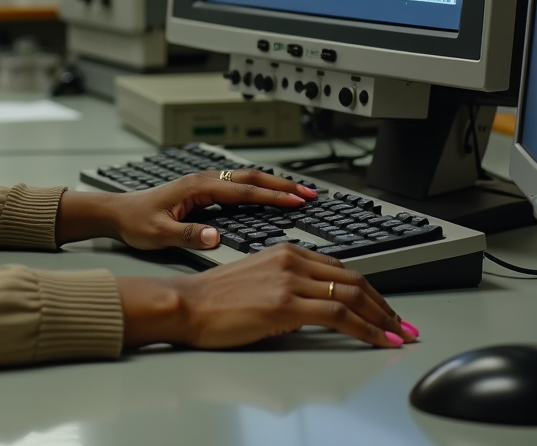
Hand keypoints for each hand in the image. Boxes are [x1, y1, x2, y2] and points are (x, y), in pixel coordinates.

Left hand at [56, 170, 315, 250]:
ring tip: (298, 193)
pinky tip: (268, 197)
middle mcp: (203, 180)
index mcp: (197, 187)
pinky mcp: (201, 190)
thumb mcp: (159, 234)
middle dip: (282, 184)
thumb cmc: (135, 221)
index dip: (272, 195)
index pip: (243, 190)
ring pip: (245, 179)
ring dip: (272, 184)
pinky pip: (237, 185)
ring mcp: (203, 184)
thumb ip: (187, 235)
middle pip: (250, 178)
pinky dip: (258, 188)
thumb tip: (215, 236)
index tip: (297, 201)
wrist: (117, 212)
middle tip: (310, 193)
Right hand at [118, 243, 417, 349]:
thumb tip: (314, 306)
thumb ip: (288, 285)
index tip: (384, 308)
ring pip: (351, 295)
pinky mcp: (286, 304)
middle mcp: (290, 260)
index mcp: (284, 251)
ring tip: (398, 333)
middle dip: (383, 304)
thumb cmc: (215, 299)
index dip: (369, 290)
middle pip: (352, 279)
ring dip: (382, 317)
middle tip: (402, 323)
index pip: (340, 268)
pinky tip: (379, 339)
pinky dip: (367, 329)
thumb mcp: (258, 280)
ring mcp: (289, 281)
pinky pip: (338, 315)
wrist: (188, 304)